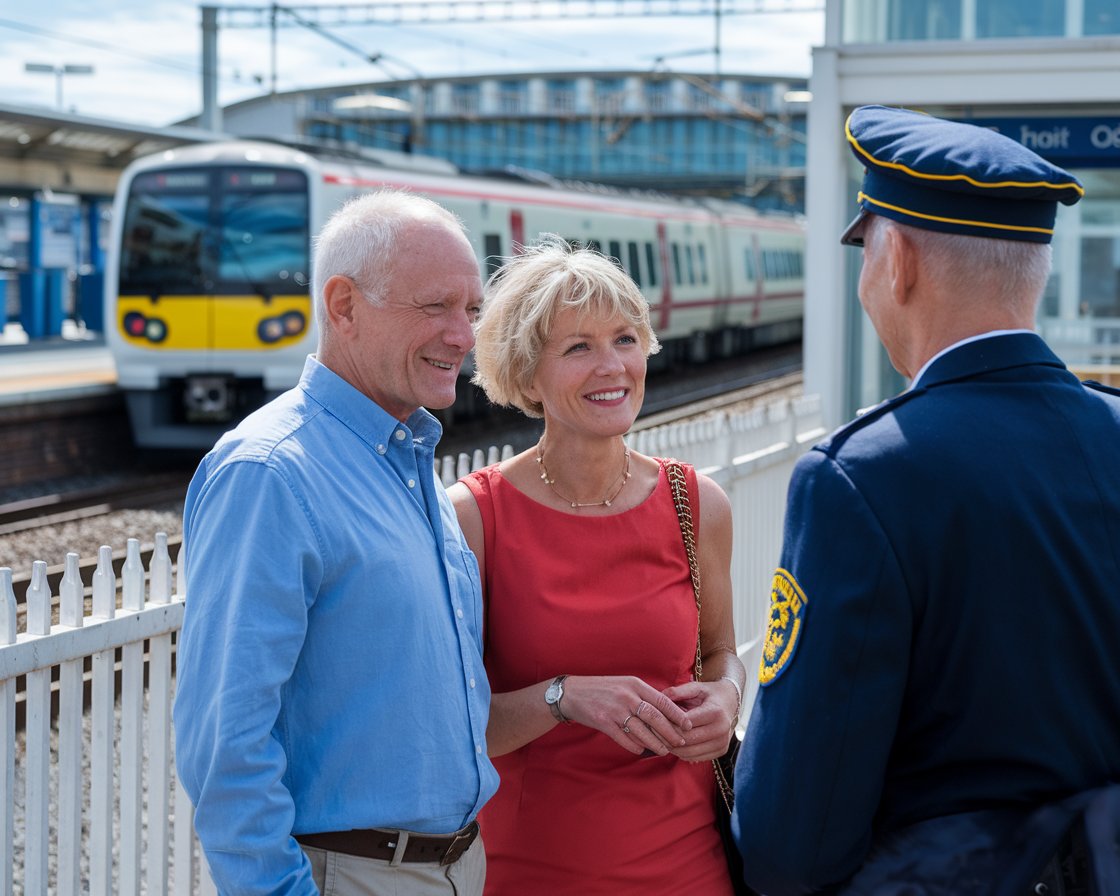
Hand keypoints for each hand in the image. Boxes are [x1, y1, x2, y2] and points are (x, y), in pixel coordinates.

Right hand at [562, 676, 692, 756]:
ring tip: (664, 750)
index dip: (677, 714)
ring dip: (655, 743)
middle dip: (670, 732)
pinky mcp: (604, 722)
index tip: (688, 724)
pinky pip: (625, 738)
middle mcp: (626, 696)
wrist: (573, 693)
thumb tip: (665, 709)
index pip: (662, 700)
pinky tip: (642, 750)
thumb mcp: (624, 684)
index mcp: (634, 684)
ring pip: (642, 730)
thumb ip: (643, 694)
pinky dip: (636, 746)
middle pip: (654, 717)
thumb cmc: (603, 689)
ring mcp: (615, 710)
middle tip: (680, 742)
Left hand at [661, 680, 736, 761]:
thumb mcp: (696, 687)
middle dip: (667, 737)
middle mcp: (722, 730)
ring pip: (689, 752)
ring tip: (659, 738)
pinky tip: (673, 744)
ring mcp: (723, 743)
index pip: (686, 724)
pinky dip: (681, 753)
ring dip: (672, 748)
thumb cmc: (709, 694)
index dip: (668, 723)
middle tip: (652, 732)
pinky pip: (695, 757)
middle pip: (687, 740)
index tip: (654, 720)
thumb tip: (661, 696)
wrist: (730, 702)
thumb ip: (679, 691)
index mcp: (715, 712)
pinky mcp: (721, 752)